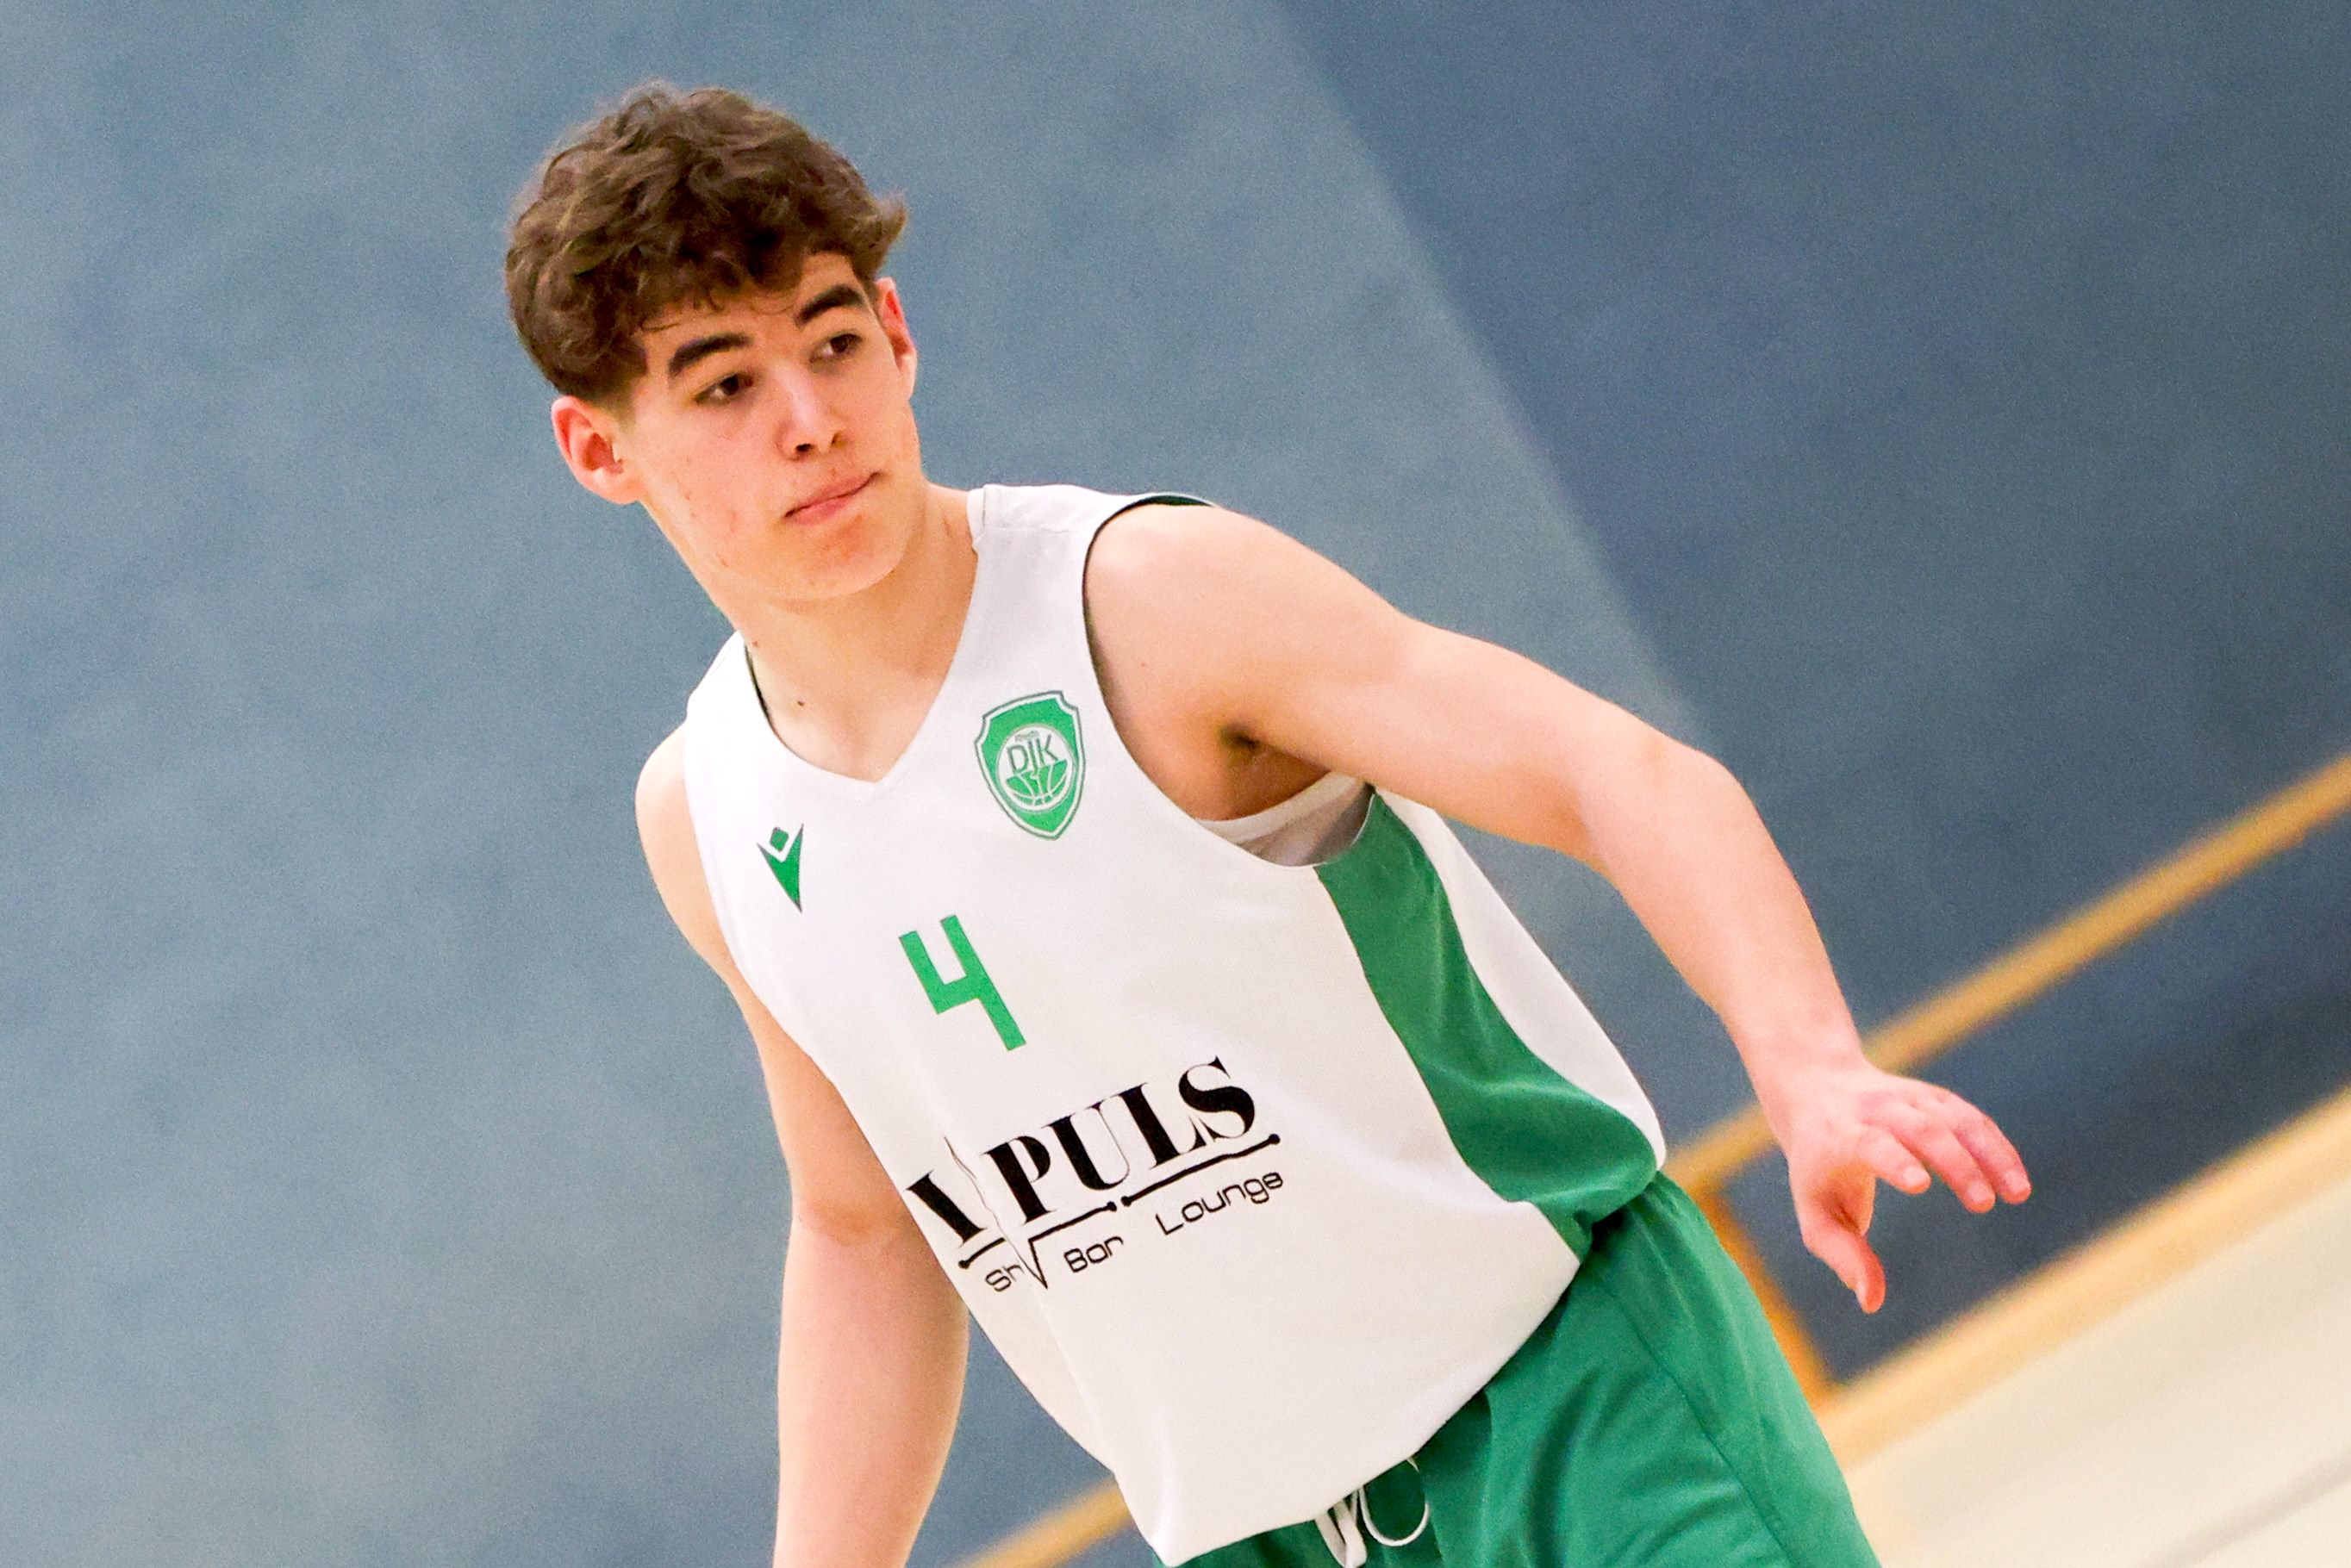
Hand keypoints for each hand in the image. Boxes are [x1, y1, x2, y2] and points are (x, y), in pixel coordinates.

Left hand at [1765, 1061, 2031, 1312]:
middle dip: (1955, 1164)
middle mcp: (1877, 1111)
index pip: (1871, 1143)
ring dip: (1990, 1153)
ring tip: (2018, 1194)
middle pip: (1921, 1130)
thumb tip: (1871, 1302)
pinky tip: (2016, 1181)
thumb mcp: (1817, 1212)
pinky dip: (1997, 1147)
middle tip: (1983, 1203)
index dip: (1895, 1161)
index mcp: (1842, 1136)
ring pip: (1955, 1119)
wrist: (1814, 1089)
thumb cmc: (1818, 1166)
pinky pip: (1971, 1119)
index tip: (1921, 1185)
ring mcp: (1909, 1099)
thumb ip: (1843, 1255)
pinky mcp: (1935, 1099)